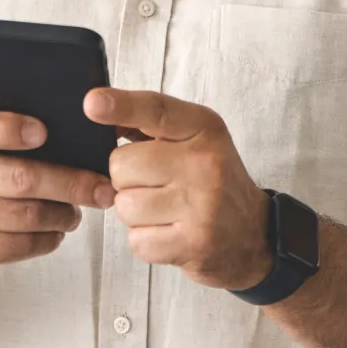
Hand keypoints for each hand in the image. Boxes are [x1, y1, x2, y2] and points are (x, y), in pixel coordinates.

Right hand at [0, 106, 115, 282]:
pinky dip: (48, 238)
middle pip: (18, 178)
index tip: (43, 132)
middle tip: (102, 186)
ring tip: (80, 208)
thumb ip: (5, 123)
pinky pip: (19, 246)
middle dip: (68, 183)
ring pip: (25, 216)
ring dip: (63, 213)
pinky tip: (57, 229)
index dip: (8, 128)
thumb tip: (70, 118)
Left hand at [84, 88, 271, 290]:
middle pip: (122, 165)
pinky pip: (137, 240)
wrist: (254, 236)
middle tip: (155, 185)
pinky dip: (146, 240)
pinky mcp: (193, 243)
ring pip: (125, 205)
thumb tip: (98, 110)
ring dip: (135, 212)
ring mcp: (201, 205)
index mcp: (204, 128)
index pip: (156, 110)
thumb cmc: (214, 182)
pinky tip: (169, 232)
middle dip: (127, 179)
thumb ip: (151, 125)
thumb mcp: (195, 140)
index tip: (91, 104)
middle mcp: (205, 163)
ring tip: (164, 211)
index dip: (121, 106)